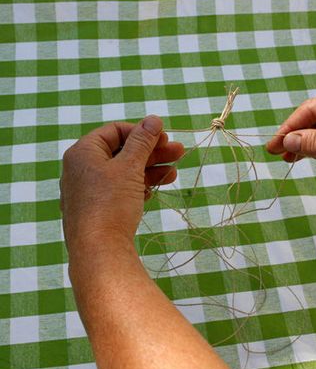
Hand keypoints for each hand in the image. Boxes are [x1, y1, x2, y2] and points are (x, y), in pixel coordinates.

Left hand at [60, 115, 183, 250]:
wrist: (99, 250)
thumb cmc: (111, 202)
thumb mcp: (130, 167)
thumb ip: (143, 141)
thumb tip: (153, 119)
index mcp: (84, 152)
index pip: (115, 131)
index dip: (141, 132)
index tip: (163, 137)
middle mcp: (83, 168)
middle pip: (123, 151)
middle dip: (153, 152)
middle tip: (179, 151)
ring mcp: (90, 190)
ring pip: (125, 172)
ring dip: (151, 169)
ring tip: (175, 172)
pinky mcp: (99, 207)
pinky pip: (121, 189)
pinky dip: (140, 185)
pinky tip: (159, 186)